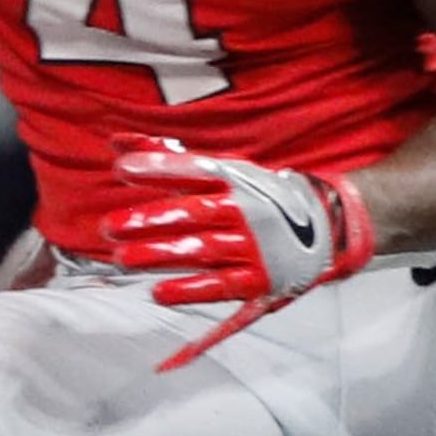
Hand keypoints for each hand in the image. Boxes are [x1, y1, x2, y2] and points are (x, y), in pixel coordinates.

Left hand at [102, 139, 372, 360]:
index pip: (197, 171)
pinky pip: (222, 289)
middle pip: (194, 215)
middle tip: (111, 226)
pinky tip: (159, 293)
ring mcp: (255, 250)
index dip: (160, 169)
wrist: (325, 227)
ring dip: (162, 256)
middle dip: (151, 220)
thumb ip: (168, 159)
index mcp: (239, 181)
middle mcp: (247, 213)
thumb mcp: (225, 170)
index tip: (124, 170)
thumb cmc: (260, 196)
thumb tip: (118, 142)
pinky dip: (190, 291)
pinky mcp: (260, 283)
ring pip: (203, 253)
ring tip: (124, 258)